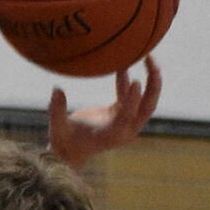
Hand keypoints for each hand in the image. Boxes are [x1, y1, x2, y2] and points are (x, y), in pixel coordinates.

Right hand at [47, 57, 161, 171]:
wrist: (70, 152)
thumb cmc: (63, 143)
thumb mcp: (57, 129)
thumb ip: (57, 111)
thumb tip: (56, 90)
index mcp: (112, 135)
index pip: (127, 117)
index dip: (132, 100)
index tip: (136, 81)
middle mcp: (124, 130)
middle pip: (147, 108)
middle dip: (153, 86)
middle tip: (152, 63)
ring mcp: (126, 122)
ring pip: (146, 101)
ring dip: (150, 80)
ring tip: (149, 57)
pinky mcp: (122, 115)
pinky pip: (131, 95)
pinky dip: (128, 81)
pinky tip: (123, 64)